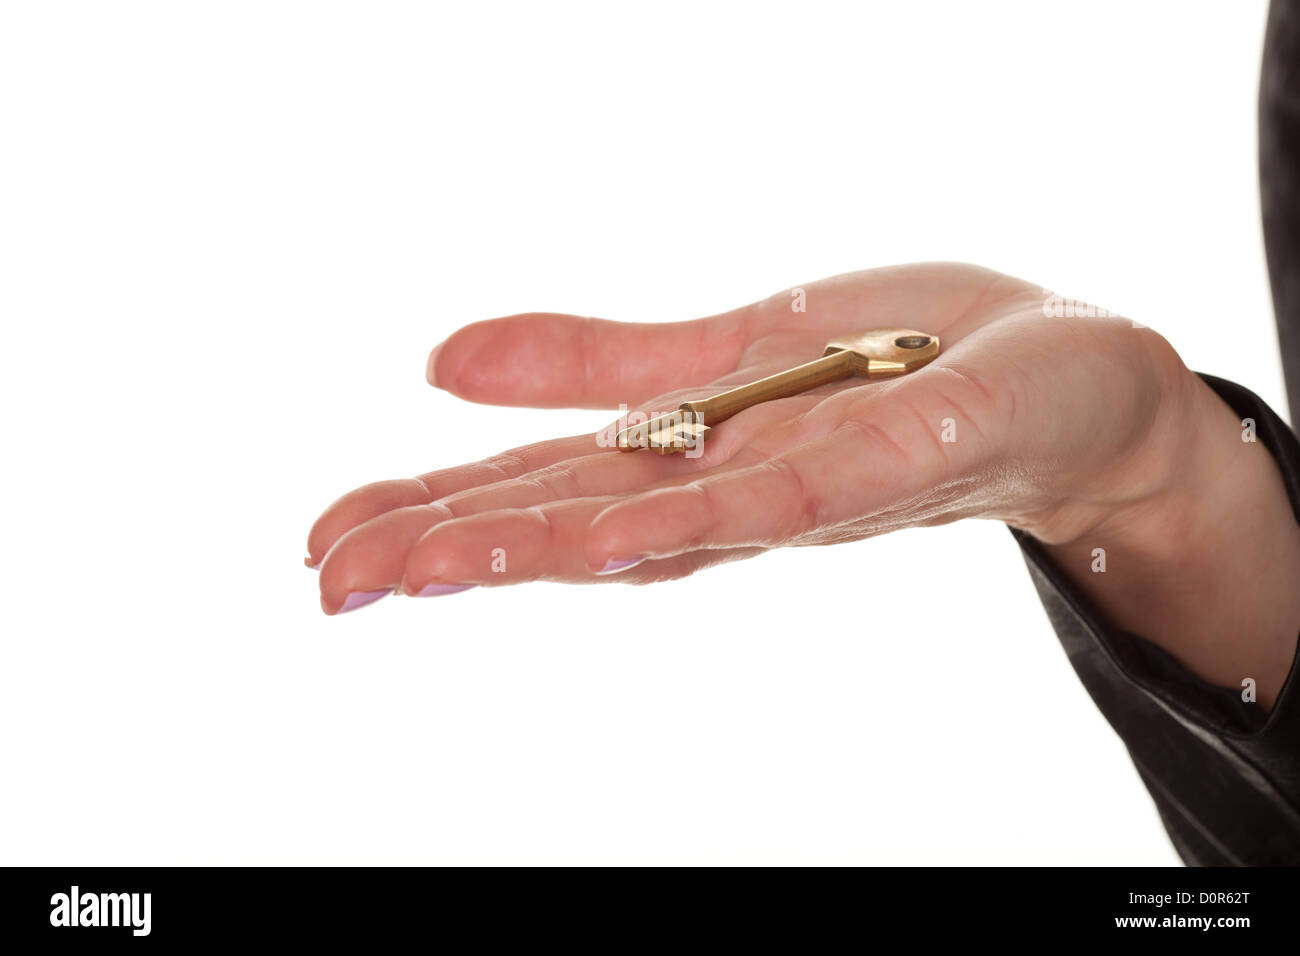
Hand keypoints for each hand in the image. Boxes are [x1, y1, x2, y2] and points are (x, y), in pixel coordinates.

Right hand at [307, 263, 1299, 704]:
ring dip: (536, 549)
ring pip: (656, 527)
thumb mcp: (725, 347)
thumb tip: (440, 363)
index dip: (428, 514)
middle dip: (446, 549)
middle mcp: (725, 492)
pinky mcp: (886, 460)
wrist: (1071, 386)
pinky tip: (606, 534)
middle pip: (572, 525)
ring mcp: (802, 487)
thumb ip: (595, 364)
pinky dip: (689, 515)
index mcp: (679, 456)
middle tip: (328, 581)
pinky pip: (780, 500)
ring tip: (420, 568)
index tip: (321, 544)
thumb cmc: (900, 365)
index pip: (534, 489)